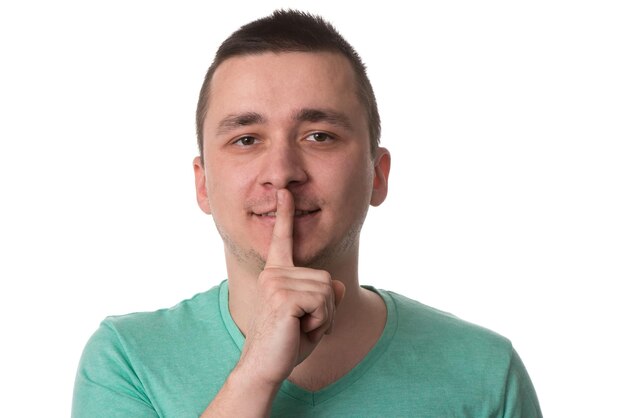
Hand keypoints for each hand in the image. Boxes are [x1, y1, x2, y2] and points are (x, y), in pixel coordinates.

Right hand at [237, 189, 344, 386]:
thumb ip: (325, 296)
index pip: (282, 240)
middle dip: (326, 308)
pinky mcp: (283, 296)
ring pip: (327, 290)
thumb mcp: (313, 316)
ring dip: (324, 316)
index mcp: (276, 274)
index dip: (286, 215)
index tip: (284, 192)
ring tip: (301, 328)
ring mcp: (276, 283)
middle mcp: (273, 273)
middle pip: (326, 278)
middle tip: (304, 325)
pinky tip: (301, 329)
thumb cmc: (286, 343)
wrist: (264, 367)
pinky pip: (323, 302)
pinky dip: (322, 321)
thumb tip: (337, 284)